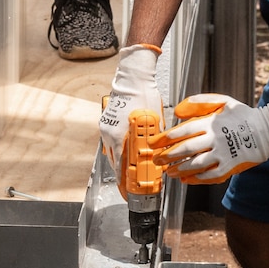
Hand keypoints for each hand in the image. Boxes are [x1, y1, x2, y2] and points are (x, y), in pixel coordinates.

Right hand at [99, 44, 163, 198]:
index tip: (128, 192)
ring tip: (128, 169)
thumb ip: (156, 140)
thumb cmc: (143, 94)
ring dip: (119, 161)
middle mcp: (109, 133)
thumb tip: (162, 153)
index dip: (124, 182)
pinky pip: (110, 140)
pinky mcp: (107, 119)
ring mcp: (106, 126)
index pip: (120, 166)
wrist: (133, 75)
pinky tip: (126, 149)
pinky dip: (117, 148)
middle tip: (129, 184)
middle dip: (122, 174)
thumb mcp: (155, 120)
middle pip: (113, 161)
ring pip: (111, 151)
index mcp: (119, 135)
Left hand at [149, 94, 268, 184]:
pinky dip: (196, 179)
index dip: (165, 138)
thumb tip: (178, 111)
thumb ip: (199, 103)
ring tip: (168, 172)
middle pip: (186, 149)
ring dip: (179, 169)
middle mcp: (214, 139)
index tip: (154, 143)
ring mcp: (222, 155)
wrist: (266, 131)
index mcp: (210, 122)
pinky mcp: (229, 167)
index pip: (183, 131)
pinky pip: (209, 175)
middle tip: (156, 160)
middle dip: (168, 156)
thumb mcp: (221, 101)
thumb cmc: (241, 115)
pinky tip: (186, 179)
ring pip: (195, 164)